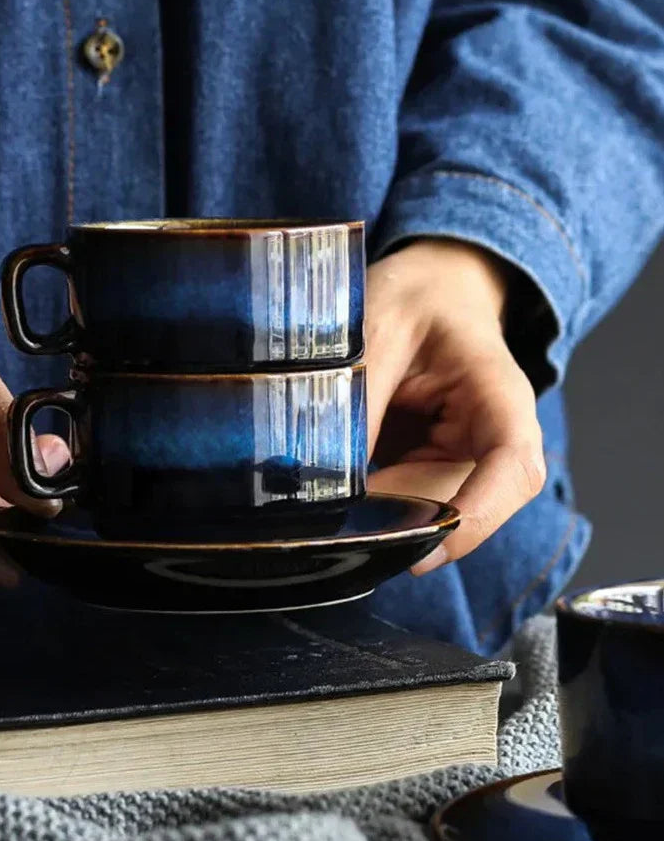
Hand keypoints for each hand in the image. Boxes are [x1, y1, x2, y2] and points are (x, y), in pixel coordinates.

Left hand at [365, 239, 545, 573]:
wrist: (429, 290)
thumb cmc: (415, 298)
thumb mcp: (378, 332)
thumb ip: (359, 402)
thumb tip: (328, 480)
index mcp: (500, 396)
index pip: (511, 468)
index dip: (475, 518)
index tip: (424, 550)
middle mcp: (492, 438)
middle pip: (460, 505)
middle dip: (399, 517)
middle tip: (335, 506)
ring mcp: (463, 459)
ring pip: (428, 512)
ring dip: (379, 510)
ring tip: (332, 483)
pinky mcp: (432, 468)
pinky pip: (405, 501)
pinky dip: (371, 502)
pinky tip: (339, 485)